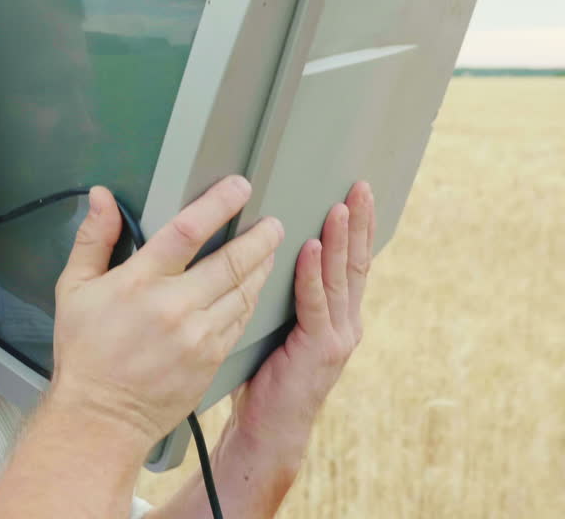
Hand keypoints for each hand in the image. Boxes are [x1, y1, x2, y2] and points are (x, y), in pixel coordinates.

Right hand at [48, 176, 283, 447]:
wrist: (102, 416)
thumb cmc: (85, 352)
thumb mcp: (74, 288)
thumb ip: (93, 238)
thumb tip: (102, 197)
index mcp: (138, 283)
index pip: (187, 231)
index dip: (218, 204)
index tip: (239, 187)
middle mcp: (174, 306)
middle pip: (231, 261)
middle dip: (259, 238)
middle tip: (272, 223)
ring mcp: (198, 335)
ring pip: (244, 291)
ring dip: (261, 267)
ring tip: (269, 251)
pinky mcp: (212, 359)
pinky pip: (241, 320)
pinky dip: (250, 299)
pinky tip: (251, 289)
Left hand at [229, 181, 375, 454]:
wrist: (270, 430)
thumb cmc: (265, 377)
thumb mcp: (275, 326)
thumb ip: (279, 294)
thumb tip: (259, 252)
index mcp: (337, 316)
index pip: (351, 263)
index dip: (356, 228)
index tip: (356, 193)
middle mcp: (345, 323)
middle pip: (355, 263)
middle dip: (357, 223)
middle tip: (358, 186)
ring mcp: (337, 337)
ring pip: (340, 279)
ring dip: (339, 240)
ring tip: (338, 207)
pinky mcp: (319, 350)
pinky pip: (315, 304)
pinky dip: (312, 275)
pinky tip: (311, 249)